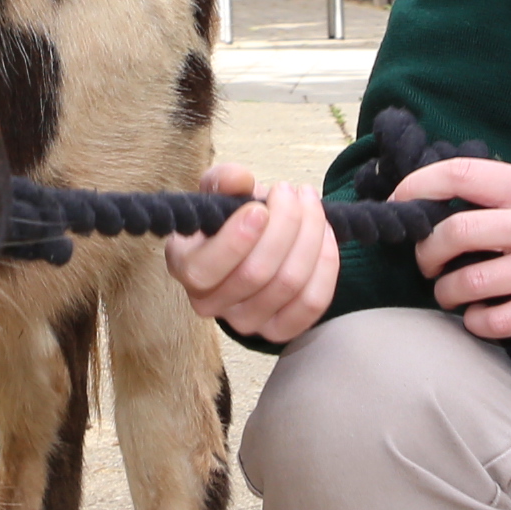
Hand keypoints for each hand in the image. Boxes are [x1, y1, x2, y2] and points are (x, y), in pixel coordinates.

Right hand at [162, 161, 340, 341]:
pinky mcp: (279, 330)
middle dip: (284, 224)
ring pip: (288, 284)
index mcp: (185, 267)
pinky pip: (312, 303)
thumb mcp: (219, 191)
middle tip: (292, 191)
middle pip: (256, 273)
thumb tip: (240, 180)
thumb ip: (224, 179)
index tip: (260, 208)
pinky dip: (325, 265)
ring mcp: (245, 321)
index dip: (237, 239)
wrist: (254, 242)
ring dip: (309, 236)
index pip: (205, 269)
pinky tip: (324, 234)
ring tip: (310, 203)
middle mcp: (209, 303)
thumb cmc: (231, 217)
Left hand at [394, 158, 510, 338]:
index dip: (417, 188)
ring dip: (446, 294)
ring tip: (451, 294)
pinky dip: (477, 324)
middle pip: (453, 233)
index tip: (400, 205)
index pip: (460, 175)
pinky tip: (480, 319)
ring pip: (468, 283)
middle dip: (425, 253)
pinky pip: (498, 321)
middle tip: (428, 263)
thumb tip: (447, 201)